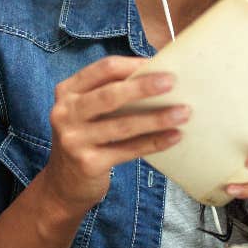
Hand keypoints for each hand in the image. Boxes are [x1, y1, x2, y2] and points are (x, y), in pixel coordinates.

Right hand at [40, 56, 188, 215]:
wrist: (64, 183)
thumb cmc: (86, 137)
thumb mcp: (87, 110)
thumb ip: (111, 92)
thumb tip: (159, 76)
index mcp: (67, 91)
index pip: (103, 69)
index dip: (133, 65)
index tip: (161, 64)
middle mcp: (65, 113)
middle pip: (110, 95)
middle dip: (144, 87)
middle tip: (172, 82)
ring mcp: (74, 140)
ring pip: (123, 125)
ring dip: (156, 118)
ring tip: (183, 112)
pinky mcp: (88, 164)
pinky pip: (128, 150)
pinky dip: (154, 142)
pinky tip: (174, 136)